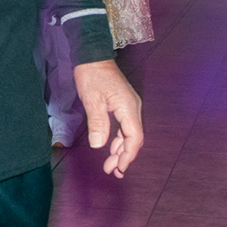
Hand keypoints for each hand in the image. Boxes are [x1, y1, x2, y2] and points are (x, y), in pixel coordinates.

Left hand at [74, 59, 142, 177]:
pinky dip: (120, 139)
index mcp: (128, 107)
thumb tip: (99, 146)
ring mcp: (129, 106)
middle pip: (134, 138)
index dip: (128, 155)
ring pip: (130, 134)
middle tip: (112, 171)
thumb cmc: (92, 74)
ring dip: (121, 150)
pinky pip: (125, 127)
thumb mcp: (92, 100)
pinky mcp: (123, 105)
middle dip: (124, 156)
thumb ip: (98, 123)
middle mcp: (133, 108)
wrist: (93, 55)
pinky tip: (111, 148)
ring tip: (111, 165)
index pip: (134, 137)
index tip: (119, 168)